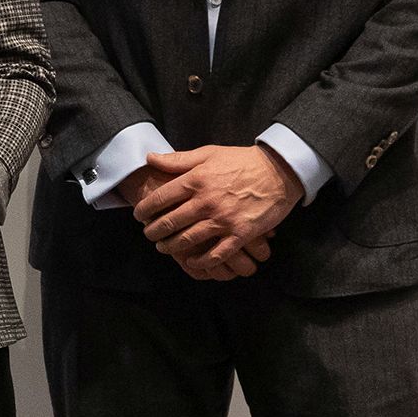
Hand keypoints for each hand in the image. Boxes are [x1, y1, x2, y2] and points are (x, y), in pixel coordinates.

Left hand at [131, 144, 301, 279]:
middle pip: (170, 222)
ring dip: (171, 247)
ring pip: (188, 239)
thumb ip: (178, 159)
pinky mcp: (240, 233)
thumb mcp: (208, 153)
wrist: (278, 171)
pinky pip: (216, 254)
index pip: (160, 198)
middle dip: (153, 231)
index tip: (139, 215)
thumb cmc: (241, 161)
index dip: (145, 209)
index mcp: (196, 180)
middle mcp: (206, 201)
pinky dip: (202, 261)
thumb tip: (150, 158)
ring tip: (163, 247)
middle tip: (147, 234)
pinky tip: (193, 262)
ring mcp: (223, 219)